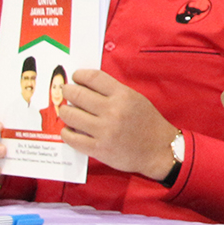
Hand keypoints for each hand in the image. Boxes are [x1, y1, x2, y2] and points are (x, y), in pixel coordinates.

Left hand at [60, 70, 178, 181]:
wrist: (159, 149)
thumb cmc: (147, 123)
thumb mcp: (136, 99)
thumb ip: (113, 92)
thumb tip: (86, 86)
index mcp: (123, 95)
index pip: (92, 77)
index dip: (79, 75)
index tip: (75, 77)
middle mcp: (113, 111)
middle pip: (76, 94)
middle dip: (67, 91)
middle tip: (67, 92)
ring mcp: (104, 130)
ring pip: (69, 115)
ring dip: (64, 111)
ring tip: (67, 112)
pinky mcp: (98, 148)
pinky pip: (71, 137)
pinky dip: (66, 132)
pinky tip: (70, 129)